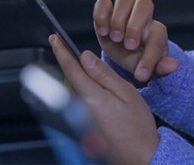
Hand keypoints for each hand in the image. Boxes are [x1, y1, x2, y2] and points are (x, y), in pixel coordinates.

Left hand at [49, 33, 159, 164]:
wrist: (138, 155)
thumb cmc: (137, 126)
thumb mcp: (127, 93)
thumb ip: (104, 74)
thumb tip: (86, 58)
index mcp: (91, 97)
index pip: (71, 69)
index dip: (62, 51)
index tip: (55, 39)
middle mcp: (79, 109)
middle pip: (67, 79)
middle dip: (68, 63)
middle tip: (69, 48)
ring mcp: (78, 119)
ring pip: (69, 90)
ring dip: (72, 76)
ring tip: (82, 67)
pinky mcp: (80, 126)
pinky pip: (73, 102)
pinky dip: (76, 89)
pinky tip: (88, 88)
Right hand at [93, 0, 177, 82]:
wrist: (122, 52)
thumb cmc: (138, 59)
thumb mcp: (148, 68)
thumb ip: (160, 67)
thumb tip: (173, 66)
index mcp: (156, 31)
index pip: (157, 38)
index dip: (149, 57)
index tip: (140, 75)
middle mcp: (143, 16)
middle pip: (144, 4)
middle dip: (134, 26)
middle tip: (127, 46)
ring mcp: (125, 10)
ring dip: (118, 18)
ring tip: (113, 37)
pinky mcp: (107, 9)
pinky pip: (104, 1)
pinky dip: (101, 14)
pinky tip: (102, 30)